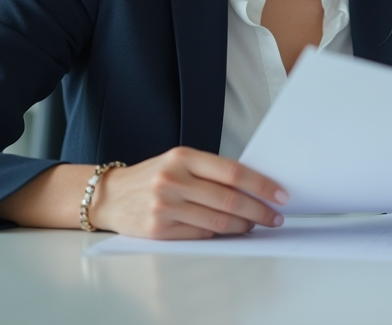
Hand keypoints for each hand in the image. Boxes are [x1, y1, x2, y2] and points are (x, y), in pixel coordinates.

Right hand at [90, 146, 288, 239]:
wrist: (110, 195)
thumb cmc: (151, 176)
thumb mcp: (179, 162)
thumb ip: (210, 172)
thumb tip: (253, 188)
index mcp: (183, 157)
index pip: (233, 172)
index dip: (261, 185)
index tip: (281, 195)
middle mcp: (173, 179)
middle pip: (229, 199)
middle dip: (259, 211)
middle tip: (275, 217)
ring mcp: (165, 206)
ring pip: (218, 221)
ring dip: (243, 226)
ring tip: (254, 225)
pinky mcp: (159, 229)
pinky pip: (201, 234)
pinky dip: (219, 234)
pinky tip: (228, 231)